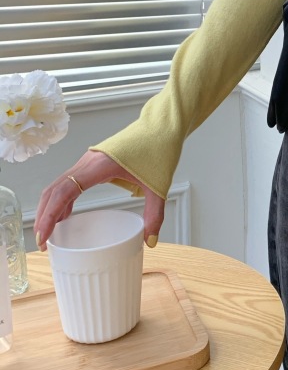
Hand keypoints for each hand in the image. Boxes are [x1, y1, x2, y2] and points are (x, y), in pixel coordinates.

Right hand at [33, 149, 164, 251]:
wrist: (162, 127)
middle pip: (54, 190)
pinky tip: (65, 214)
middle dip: (44, 216)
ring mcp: (88, 161)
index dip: (49, 215)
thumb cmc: (159, 149)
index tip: (43, 236)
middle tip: (42, 242)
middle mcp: (88, 162)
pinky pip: (70, 182)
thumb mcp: (158, 186)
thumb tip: (150, 241)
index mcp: (99, 166)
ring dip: (50, 207)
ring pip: (59, 185)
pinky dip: (62, 199)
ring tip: (49, 232)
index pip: (64, 192)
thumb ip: (154, 213)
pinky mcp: (92, 162)